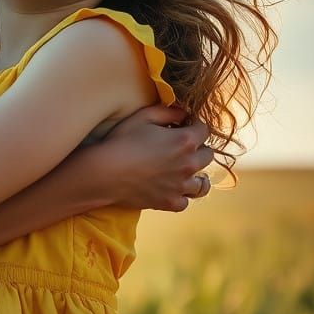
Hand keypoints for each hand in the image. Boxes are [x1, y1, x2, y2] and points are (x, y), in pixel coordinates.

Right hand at [84, 104, 213, 211]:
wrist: (105, 173)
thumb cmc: (122, 141)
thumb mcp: (143, 116)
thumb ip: (168, 111)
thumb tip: (183, 113)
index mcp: (185, 141)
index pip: (204, 130)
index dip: (195, 125)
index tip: (184, 125)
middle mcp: (189, 164)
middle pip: (207, 156)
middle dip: (198, 148)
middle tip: (182, 147)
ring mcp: (180, 186)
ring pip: (202, 184)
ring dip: (196, 175)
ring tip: (185, 171)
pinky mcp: (169, 202)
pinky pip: (185, 202)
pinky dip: (181, 196)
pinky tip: (172, 189)